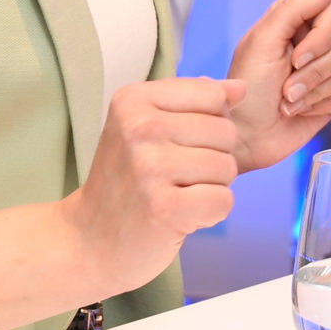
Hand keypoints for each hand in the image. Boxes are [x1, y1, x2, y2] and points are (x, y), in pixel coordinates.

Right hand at [59, 76, 244, 295]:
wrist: (89, 241)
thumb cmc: (128, 180)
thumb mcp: (149, 127)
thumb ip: (197, 102)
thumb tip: (241, 88)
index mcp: (133, 100)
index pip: (213, 95)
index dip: (210, 123)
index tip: (176, 144)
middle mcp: (139, 128)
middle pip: (226, 131)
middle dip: (213, 158)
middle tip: (174, 177)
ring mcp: (149, 168)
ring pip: (228, 167)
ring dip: (211, 187)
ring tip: (175, 195)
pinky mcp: (164, 208)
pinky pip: (223, 200)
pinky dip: (210, 213)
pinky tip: (180, 217)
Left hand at [225, 0, 330, 170]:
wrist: (244, 136)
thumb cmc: (246, 88)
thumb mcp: (261, 42)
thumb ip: (294, 8)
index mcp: (298, 22)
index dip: (322, 35)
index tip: (295, 57)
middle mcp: (317, 41)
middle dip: (316, 71)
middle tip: (287, 87)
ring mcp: (329, 70)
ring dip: (316, 91)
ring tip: (289, 101)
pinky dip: (327, 104)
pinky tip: (304, 110)